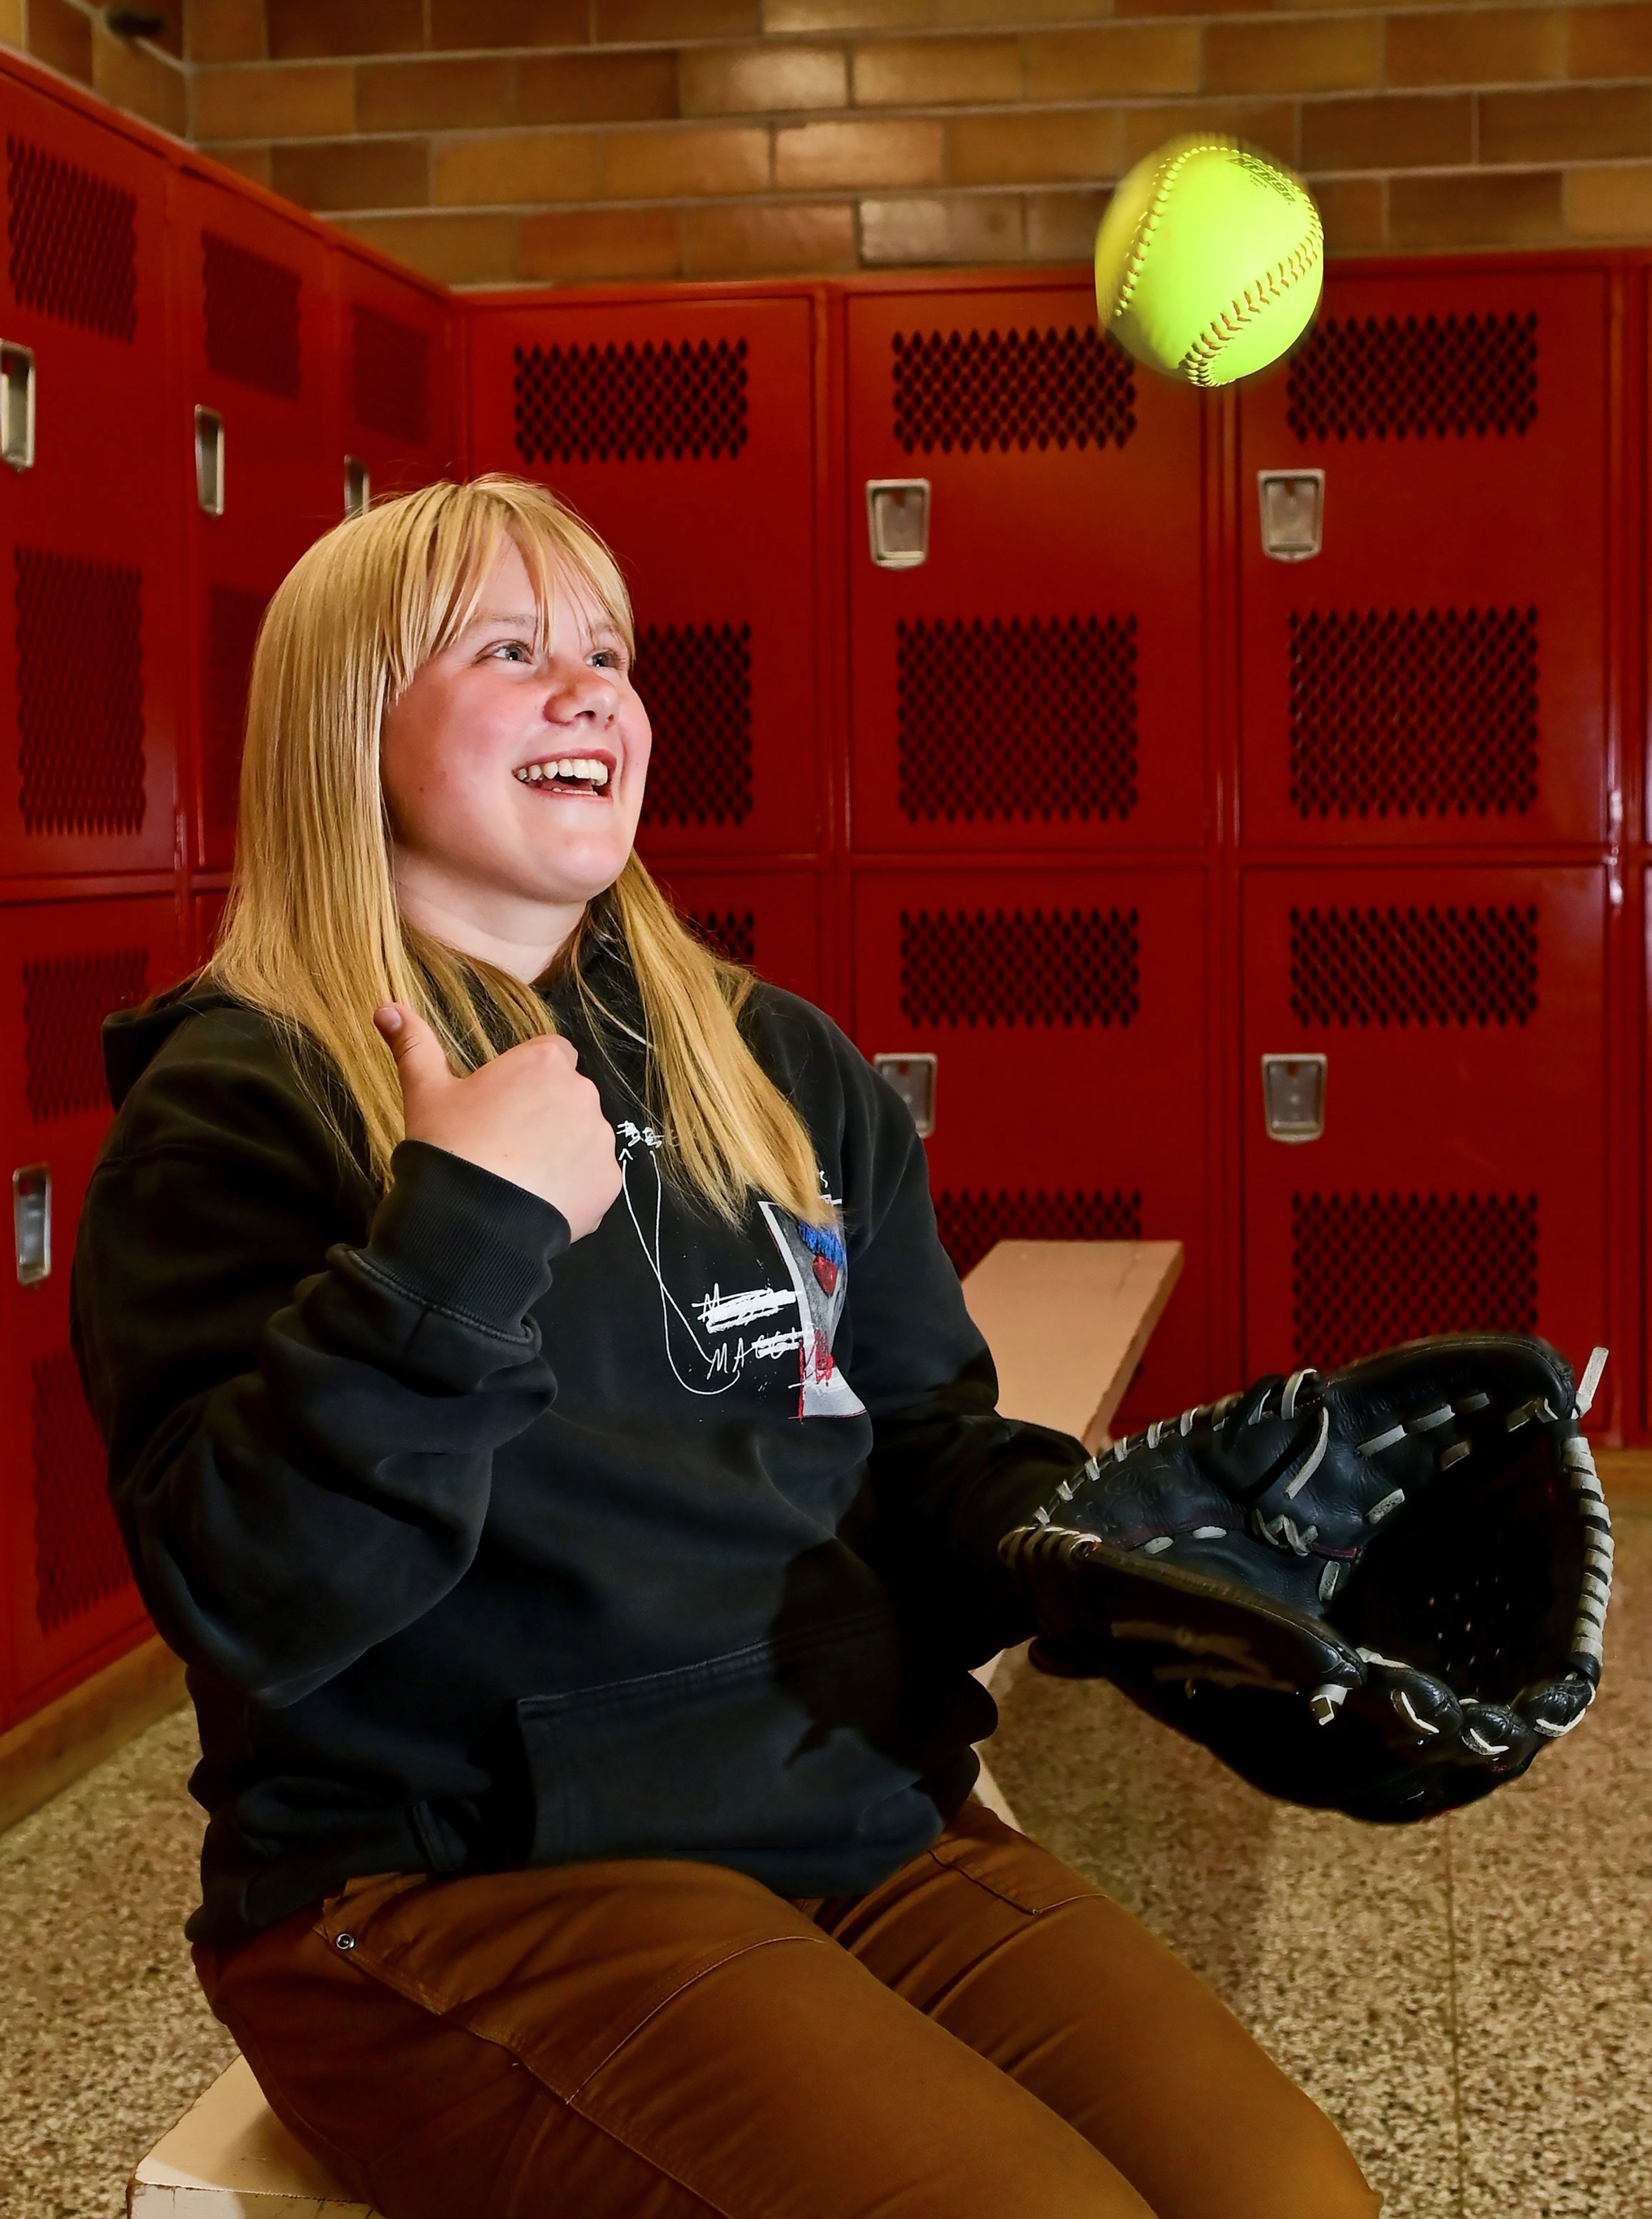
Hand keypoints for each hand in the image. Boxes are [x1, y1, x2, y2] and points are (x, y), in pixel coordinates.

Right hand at [373, 1003, 621, 1240]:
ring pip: (583, 1136)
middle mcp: (583, 1093)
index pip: (550, 1053)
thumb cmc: (450, 1146)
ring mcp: (600, 1139)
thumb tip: (386, 1008)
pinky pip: (593, 1176)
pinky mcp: (608, 1182)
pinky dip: (573, 1185)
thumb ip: (413, 1045)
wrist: (472, 1221)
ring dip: (561, 1148)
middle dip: (545, 1112)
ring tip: (520, 1175)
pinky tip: (537, 1198)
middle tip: (506, 1142)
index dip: (527, 1075)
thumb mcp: (425, 1092)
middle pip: (568, 1095)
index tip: (503, 1101)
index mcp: (544, 1063)